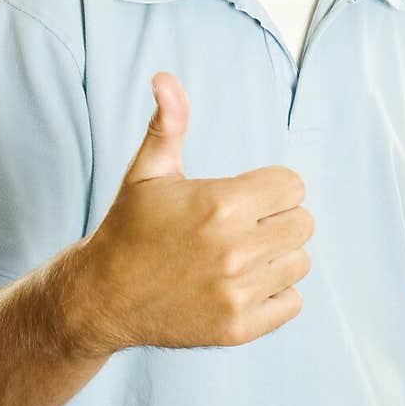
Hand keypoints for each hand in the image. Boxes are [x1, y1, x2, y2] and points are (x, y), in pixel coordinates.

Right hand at [73, 71, 312, 355]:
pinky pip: (292, 303)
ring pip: (300, 263)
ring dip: (278, 257)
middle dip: (278, 218)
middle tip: (245, 225)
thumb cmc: (130, 227)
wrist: (101, 297)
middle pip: (303, 223)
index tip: (246, 196)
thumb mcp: (147, 171)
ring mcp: (237, 293)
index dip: (272, 187)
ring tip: (242, 256)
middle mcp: (234, 250)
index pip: (293, 186)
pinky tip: (242, 285)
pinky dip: (275, 295)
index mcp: (220, 204)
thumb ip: (168, 123)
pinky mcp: (237, 328)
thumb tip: (165, 77)